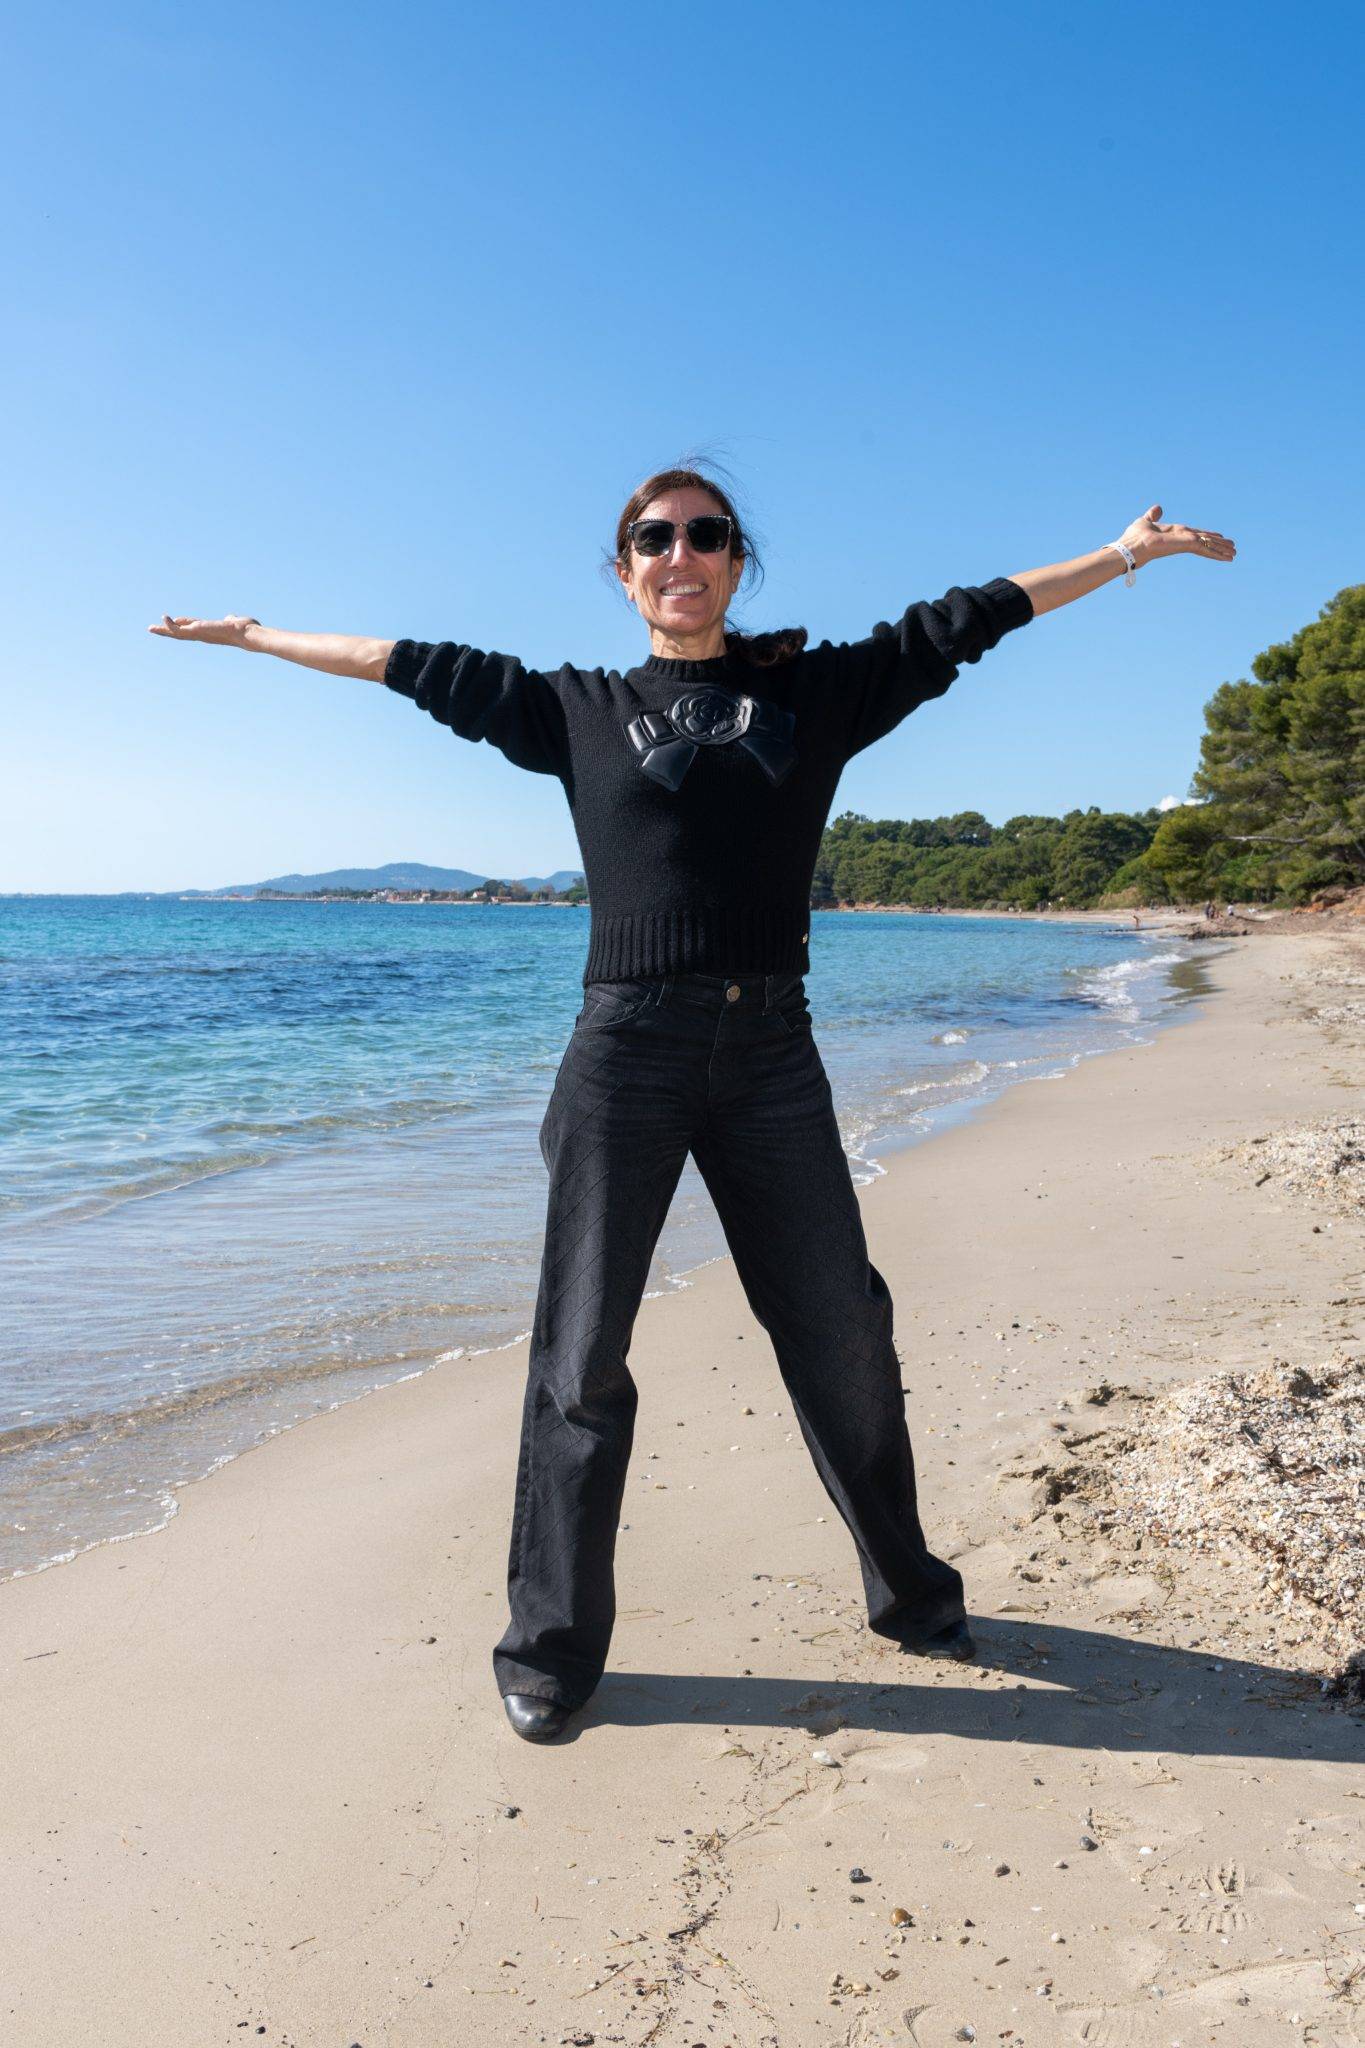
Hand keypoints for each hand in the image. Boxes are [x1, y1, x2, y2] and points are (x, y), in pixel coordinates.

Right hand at [148, 613, 260, 643]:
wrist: (248, 634)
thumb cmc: (246, 629)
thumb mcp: (234, 621)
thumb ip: (230, 619)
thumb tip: (230, 618)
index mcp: (209, 632)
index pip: (191, 629)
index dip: (182, 625)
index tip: (174, 621)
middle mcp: (203, 635)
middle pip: (180, 634)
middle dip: (166, 632)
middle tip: (152, 629)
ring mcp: (200, 634)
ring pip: (177, 634)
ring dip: (164, 631)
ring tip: (151, 628)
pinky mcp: (198, 631)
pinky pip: (181, 630)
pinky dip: (171, 625)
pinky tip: (164, 618)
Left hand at [1118, 505, 1235, 568]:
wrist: (1131, 547)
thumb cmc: (1135, 537)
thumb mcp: (1146, 521)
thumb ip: (1153, 515)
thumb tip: (1157, 507)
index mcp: (1175, 533)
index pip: (1196, 535)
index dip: (1208, 536)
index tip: (1219, 537)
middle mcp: (1182, 539)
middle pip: (1206, 541)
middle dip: (1219, 545)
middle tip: (1233, 549)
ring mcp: (1185, 543)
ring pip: (1208, 546)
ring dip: (1222, 550)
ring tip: (1234, 554)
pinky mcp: (1187, 545)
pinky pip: (1206, 549)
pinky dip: (1218, 553)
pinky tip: (1228, 557)